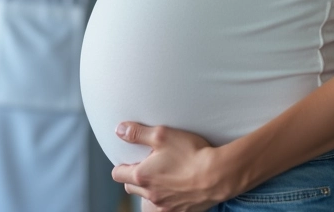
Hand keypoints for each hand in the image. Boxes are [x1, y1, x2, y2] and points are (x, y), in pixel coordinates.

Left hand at [112, 122, 231, 211]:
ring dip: (150, 187)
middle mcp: (150, 194)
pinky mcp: (179, 211)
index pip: (118, 174)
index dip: (121, 165)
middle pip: (130, 187)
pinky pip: (165, 205)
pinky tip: (177, 185)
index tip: (129, 158)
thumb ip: (138, 133)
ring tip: (163, 174)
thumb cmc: (189, 153)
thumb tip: (119, 130)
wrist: (216, 176)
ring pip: (147, 197)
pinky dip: (167, 196)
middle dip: (134, 176)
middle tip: (146, 164)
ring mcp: (164, 205)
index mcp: (142, 175)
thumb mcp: (162, 135)